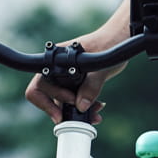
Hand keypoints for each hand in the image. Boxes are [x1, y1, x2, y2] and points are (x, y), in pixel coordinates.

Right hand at [24, 0, 132, 122]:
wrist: (119, 40)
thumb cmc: (108, 45)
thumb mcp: (101, 68)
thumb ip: (91, 87)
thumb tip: (81, 106)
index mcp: (55, 62)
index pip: (39, 86)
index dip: (46, 102)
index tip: (60, 114)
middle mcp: (56, 69)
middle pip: (49, 96)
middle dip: (65, 109)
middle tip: (82, 117)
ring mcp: (66, 76)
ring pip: (63, 99)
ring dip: (77, 110)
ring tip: (95, 114)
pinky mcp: (76, 82)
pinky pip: (74, 98)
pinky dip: (84, 106)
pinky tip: (97, 108)